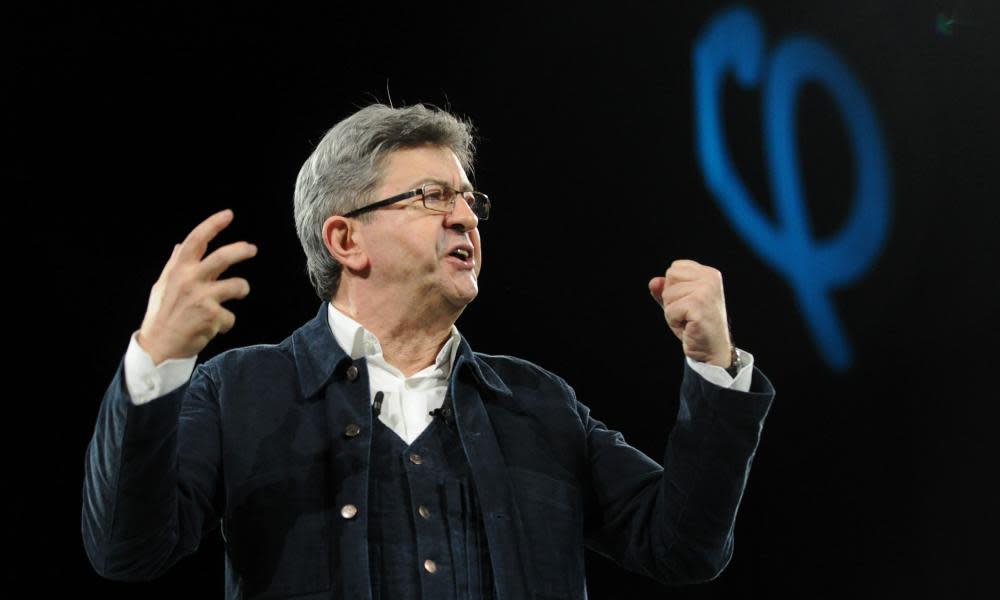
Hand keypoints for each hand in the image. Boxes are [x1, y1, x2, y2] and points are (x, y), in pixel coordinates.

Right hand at [137, 209, 257, 364]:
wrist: (159, 347)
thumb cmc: (162, 314)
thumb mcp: (162, 286)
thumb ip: (174, 265)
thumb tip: (178, 246)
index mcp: (178, 270)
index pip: (196, 240)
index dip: (213, 224)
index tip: (228, 214)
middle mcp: (189, 280)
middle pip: (223, 257)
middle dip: (241, 250)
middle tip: (252, 248)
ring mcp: (202, 297)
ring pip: (238, 285)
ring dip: (242, 289)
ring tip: (238, 293)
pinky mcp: (212, 316)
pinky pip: (230, 316)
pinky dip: (225, 323)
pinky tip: (212, 327)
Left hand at [648, 259, 732, 366]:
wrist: (712, 349)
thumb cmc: (695, 326)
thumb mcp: (678, 304)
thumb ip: (665, 290)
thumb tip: (654, 282)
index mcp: (709, 274)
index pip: (675, 268)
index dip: (674, 288)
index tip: (688, 303)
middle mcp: (710, 278)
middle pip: (670, 277)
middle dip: (671, 298)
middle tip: (687, 313)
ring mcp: (706, 290)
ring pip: (668, 294)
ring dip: (672, 311)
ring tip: (689, 320)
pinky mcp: (698, 305)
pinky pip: (670, 309)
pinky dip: (674, 321)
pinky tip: (688, 326)